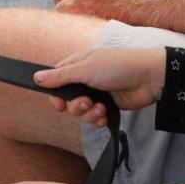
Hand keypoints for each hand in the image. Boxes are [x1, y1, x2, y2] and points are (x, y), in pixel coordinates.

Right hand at [34, 47, 165, 126]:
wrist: (149, 78)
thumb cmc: (118, 66)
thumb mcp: (85, 69)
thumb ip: (60, 76)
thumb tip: (36, 77)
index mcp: (78, 65)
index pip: (56, 81)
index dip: (55, 94)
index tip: (59, 103)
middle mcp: (86, 78)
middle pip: (68, 100)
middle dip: (75, 106)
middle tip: (87, 102)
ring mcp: (97, 92)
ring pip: (81, 111)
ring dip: (89, 114)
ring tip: (100, 109)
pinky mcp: (108, 105)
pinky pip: (95, 117)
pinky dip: (98, 119)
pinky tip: (105, 115)